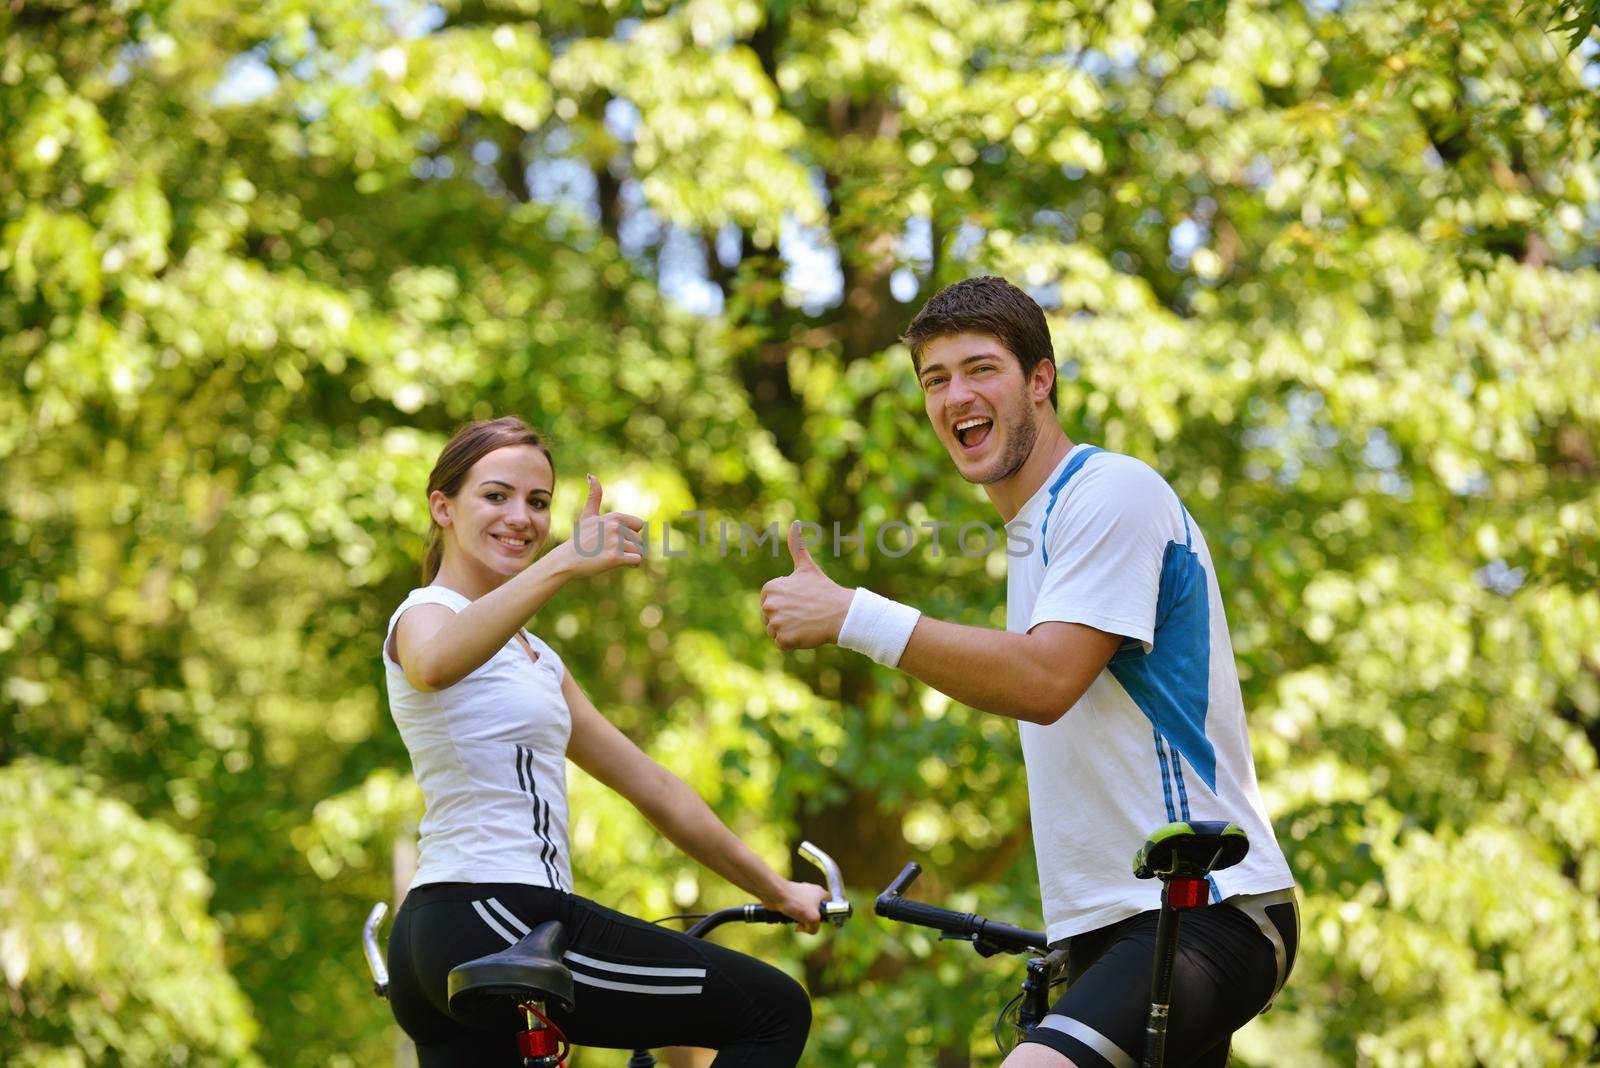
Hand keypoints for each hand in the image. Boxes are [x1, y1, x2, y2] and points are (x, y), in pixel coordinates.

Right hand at [557, 475, 644, 576]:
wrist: (567, 560)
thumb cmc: (580, 539)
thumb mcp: (588, 515)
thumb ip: (594, 496)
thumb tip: (591, 475)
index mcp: (614, 517)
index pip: (639, 524)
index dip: (630, 533)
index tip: (615, 538)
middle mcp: (615, 527)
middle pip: (639, 539)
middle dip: (630, 546)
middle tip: (611, 549)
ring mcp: (615, 542)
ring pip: (639, 550)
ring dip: (630, 556)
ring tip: (612, 556)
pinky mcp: (615, 558)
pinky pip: (637, 560)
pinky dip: (632, 564)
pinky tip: (618, 563)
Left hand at [759, 522, 853, 650]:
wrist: (841, 613)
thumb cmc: (824, 590)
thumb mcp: (807, 567)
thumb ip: (796, 546)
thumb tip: (795, 522)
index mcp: (770, 588)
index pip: (768, 602)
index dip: (784, 604)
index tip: (799, 601)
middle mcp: (769, 605)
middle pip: (769, 618)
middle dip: (784, 618)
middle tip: (804, 612)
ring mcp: (776, 623)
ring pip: (774, 631)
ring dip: (788, 630)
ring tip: (805, 622)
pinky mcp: (783, 639)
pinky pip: (781, 643)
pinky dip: (793, 642)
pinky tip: (805, 632)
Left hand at [764, 879, 828, 934]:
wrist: (776, 895)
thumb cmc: (796, 903)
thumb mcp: (813, 919)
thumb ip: (815, 928)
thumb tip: (807, 929)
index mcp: (820, 893)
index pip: (830, 904)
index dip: (828, 914)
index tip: (822, 922)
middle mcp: (811, 893)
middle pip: (815, 911)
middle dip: (811, 920)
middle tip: (807, 923)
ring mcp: (799, 896)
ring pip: (803, 913)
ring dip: (800, 920)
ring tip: (795, 920)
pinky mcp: (789, 900)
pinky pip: (793, 912)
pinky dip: (790, 917)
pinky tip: (787, 918)